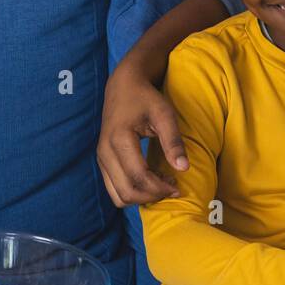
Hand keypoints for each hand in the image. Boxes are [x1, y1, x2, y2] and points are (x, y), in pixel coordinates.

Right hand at [97, 56, 187, 206]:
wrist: (123, 87)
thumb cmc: (146, 98)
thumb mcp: (164, 115)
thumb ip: (173, 141)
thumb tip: (184, 168)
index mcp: (119, 139)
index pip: (139, 177)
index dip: (160, 188)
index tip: (178, 187)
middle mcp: (105, 151)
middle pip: (127, 191)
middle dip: (152, 196)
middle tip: (172, 187)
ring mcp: (101, 158)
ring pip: (118, 195)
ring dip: (142, 198)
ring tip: (162, 184)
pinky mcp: (102, 162)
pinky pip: (114, 189)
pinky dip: (133, 192)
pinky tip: (150, 180)